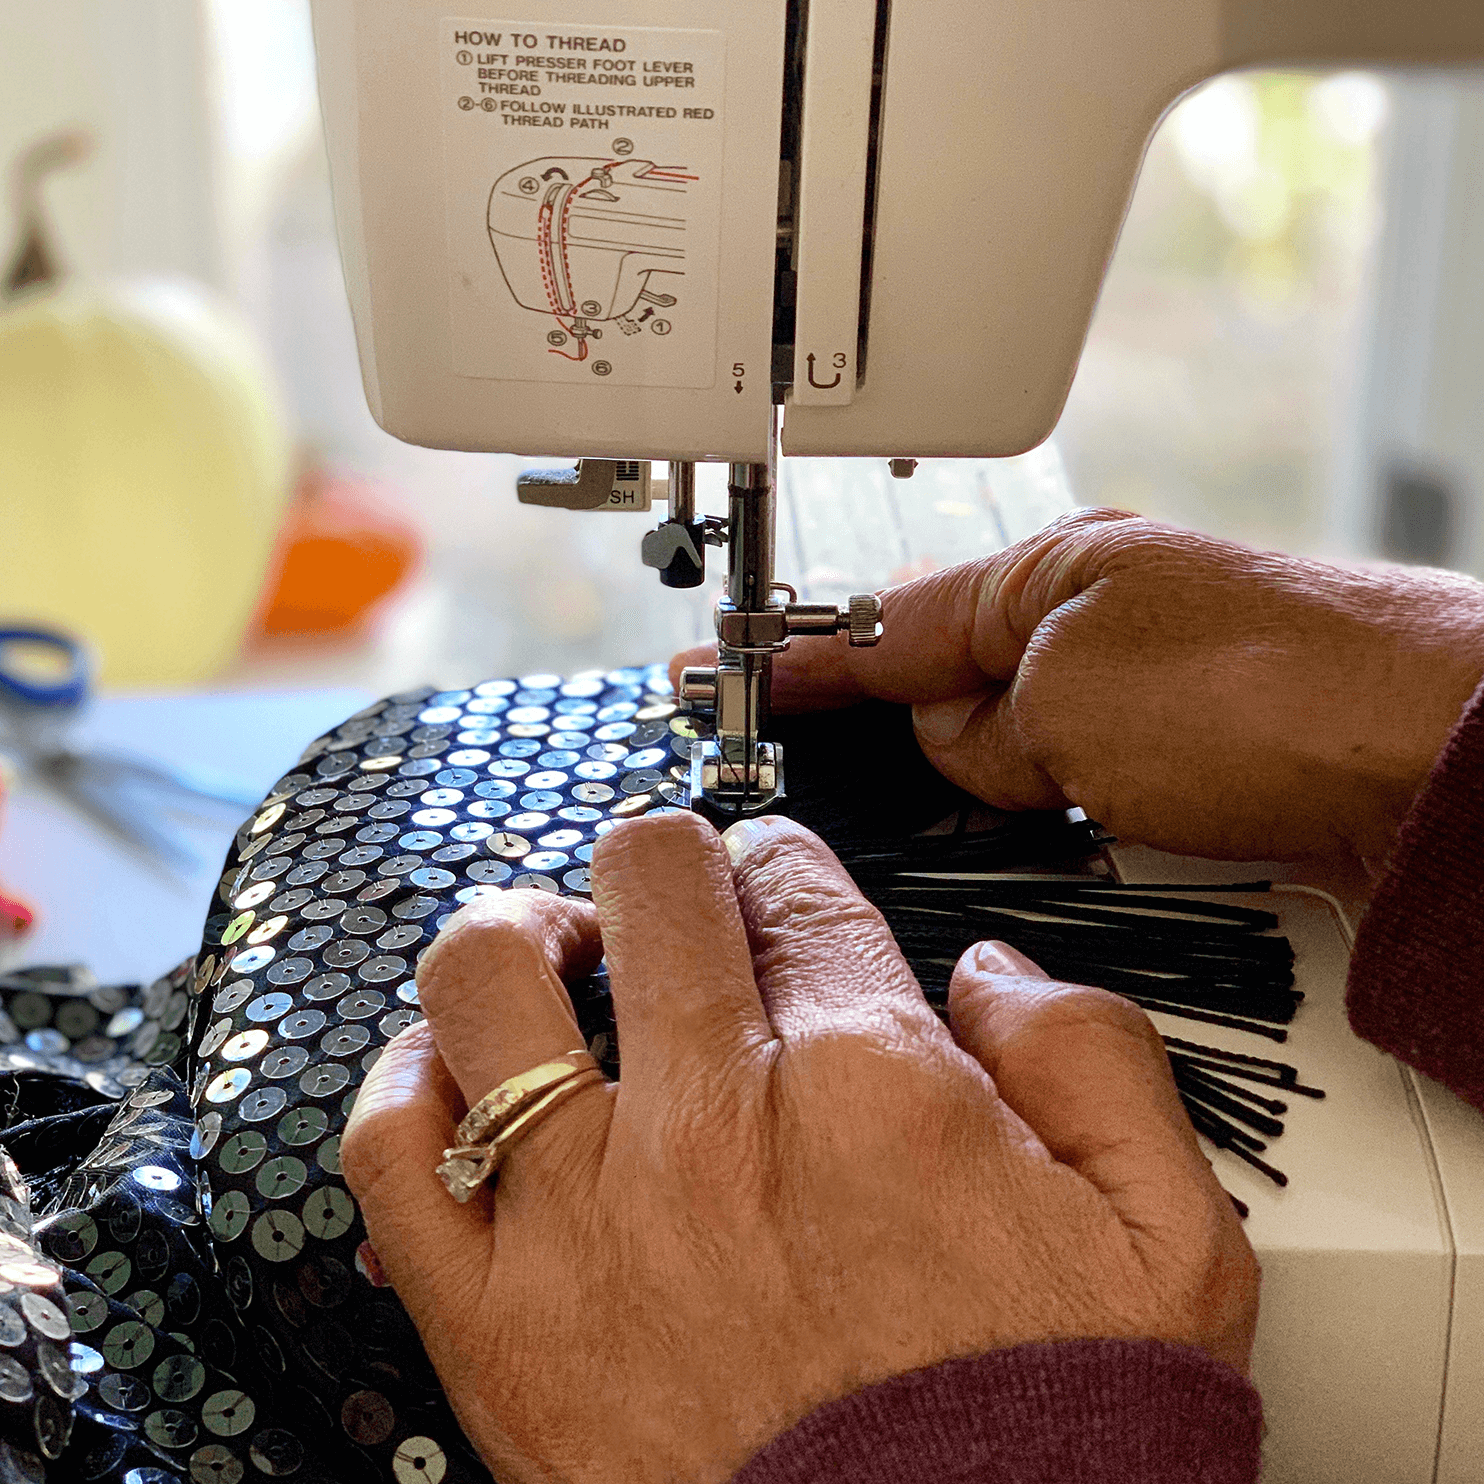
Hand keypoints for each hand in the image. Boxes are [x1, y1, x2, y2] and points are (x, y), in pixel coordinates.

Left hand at [342, 811, 1257, 1482]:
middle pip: (649, 885)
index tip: (774, 876)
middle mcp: (722, 1129)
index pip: (794, 886)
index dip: (781, 858)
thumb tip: (996, 972)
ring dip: (517, 935)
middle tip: (669, 893)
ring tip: (548, 950)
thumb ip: (1095, 1061)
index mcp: (875, 1088)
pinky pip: (395, 1153)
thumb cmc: (1047, 1448)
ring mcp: (592, 1222)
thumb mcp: (1165, 1244)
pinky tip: (452, 1078)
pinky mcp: (500, 1329)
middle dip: (666, 861)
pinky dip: (409, 1086)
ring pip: (491, 980)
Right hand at [674, 509, 1483, 862]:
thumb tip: (940, 753)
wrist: (1433, 755)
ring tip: (915, 807)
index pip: (883, 621)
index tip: (725, 675)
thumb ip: (975, 732)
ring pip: (1001, 739)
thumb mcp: (1067, 707)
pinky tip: (1017, 827)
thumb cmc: (1275, 690)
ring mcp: (1137, 684)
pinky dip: (1031, 805)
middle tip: (795, 769)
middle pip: (941, 682)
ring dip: (966, 778)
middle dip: (882, 728)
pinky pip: (1062, 776)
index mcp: (1050, 574)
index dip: (795, 658)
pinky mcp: (1181, 751)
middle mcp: (1092, 620)